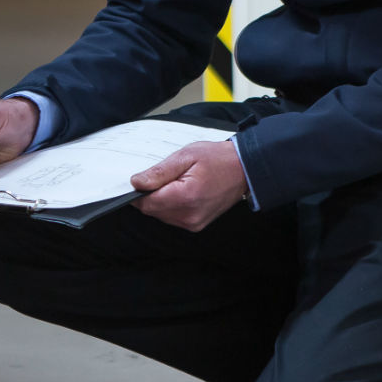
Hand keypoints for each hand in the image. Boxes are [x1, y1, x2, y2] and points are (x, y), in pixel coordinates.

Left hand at [130, 139, 248, 230]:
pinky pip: (172, 218)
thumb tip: (137, 183)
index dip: (138, 191)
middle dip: (150, 194)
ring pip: (160, 215)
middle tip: (165, 176)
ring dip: (160, 200)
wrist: (244, 170)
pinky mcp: (196, 225)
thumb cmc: (217, 159)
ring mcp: (193, 223)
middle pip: (152, 210)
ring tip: (177, 182)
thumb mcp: (185, 156)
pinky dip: (170, 205)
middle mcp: (189, 215)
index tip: (141, 179)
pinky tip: (181, 191)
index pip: (146, 203)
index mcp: (186, 197)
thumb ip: (159, 172)